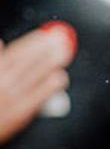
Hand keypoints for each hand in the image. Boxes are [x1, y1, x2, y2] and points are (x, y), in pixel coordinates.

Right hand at [0, 26, 72, 144]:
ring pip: (35, 75)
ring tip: (64, 53)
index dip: (33, 41)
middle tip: (62, 39)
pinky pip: (39, 96)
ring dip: (51, 62)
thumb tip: (1, 43)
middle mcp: (2, 82)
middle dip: (46, 48)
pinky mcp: (20, 113)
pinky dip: (50, 85)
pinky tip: (59, 77)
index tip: (45, 35)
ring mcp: (12, 97)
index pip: (16, 52)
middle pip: (27, 61)